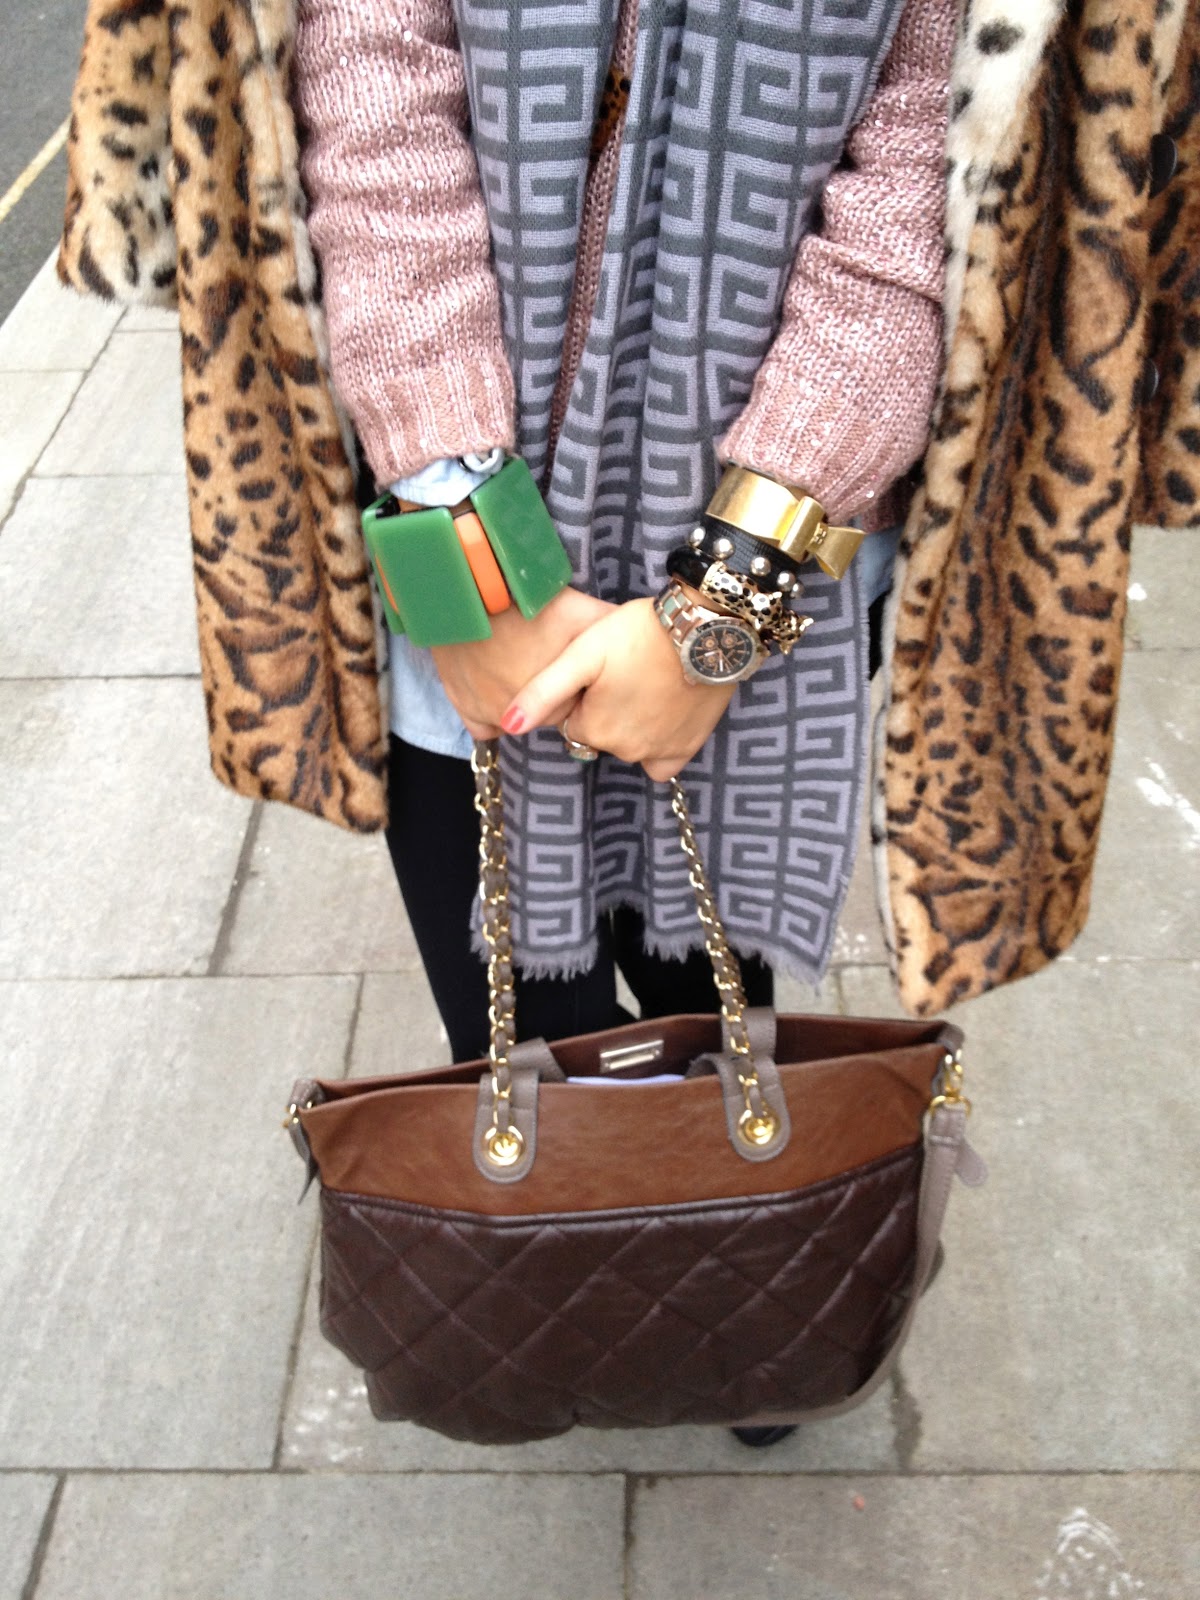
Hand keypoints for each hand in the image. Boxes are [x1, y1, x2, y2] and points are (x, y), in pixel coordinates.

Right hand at [430, 587, 613, 738]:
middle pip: (549, 714)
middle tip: (543, 659)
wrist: (467, 591)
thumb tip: (648, 637)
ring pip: (519, 720)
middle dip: (553, 695)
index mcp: (561, 701)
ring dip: (523, 701)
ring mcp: (494, 714)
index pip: (576, 706)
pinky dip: (491, 714)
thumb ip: (610, 629)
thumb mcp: (578, 610)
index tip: (570, 665)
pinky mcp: (466, 708)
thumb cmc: (526, 600)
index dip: (577, 687)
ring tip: (521, 665)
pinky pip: (484, 727)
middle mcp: (529, 718)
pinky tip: (497, 688)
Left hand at [501, 598, 736, 781]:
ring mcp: (656, 753)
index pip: (573, 721)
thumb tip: (507, 727)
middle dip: (606, 710)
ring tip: (645, 682)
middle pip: (601, 734)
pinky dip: (657, 745)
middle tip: (625, 672)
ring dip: (630, 723)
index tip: (600, 672)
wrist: (704, 630)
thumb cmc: (638, 634)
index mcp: (592, 728)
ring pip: (628, 744)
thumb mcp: (582, 655)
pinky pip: (660, 763)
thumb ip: (543, 693)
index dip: (583, 696)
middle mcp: (622, 750)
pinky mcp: (685, 749)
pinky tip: (661, 715)